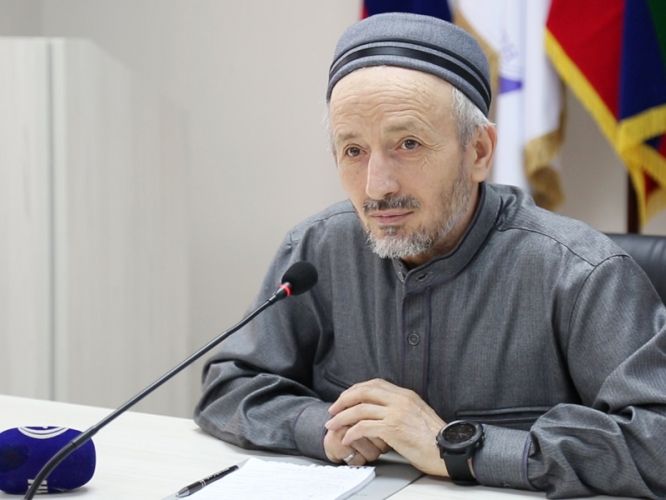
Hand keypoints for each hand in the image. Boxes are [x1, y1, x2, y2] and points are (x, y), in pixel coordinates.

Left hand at [325, 378, 447, 475]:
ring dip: (342, 417)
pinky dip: (352, 432)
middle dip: (344, 399)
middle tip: (333, 409)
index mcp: (405, 394)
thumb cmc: (434, 438)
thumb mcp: (417, 414)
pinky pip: (364, 427)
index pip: (374, 384)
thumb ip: (400, 408)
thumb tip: (383, 412)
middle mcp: (400, 399)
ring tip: (332, 424)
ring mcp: (396, 413)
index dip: (356, 389)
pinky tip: (347, 438)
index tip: (346, 398)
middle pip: (363, 392)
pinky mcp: (393, 429)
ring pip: (360, 409)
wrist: (448, 450)